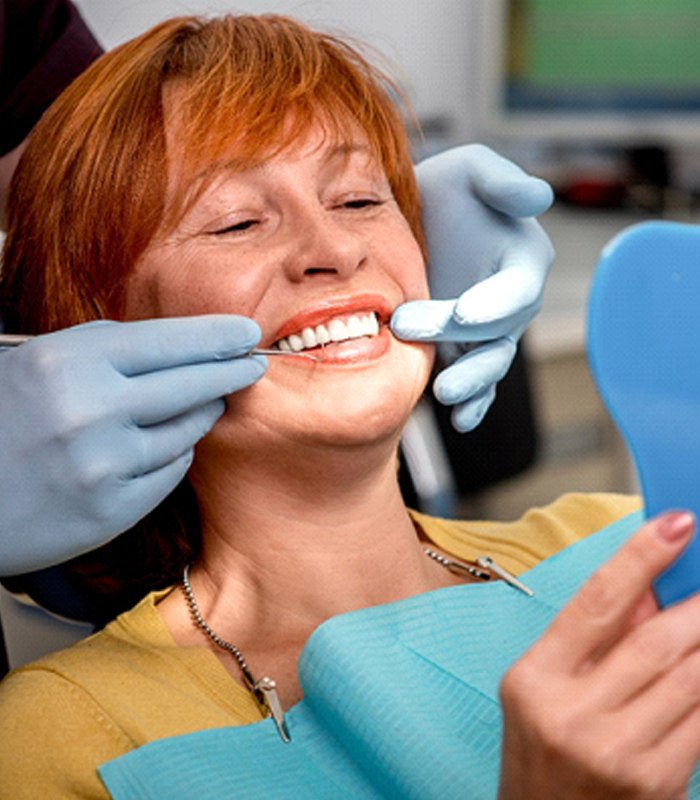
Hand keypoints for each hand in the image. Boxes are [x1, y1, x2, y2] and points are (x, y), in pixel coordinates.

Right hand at [0, 316, 264, 574]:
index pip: (169, 341)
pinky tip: (167, 444)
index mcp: (69, 362)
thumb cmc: (0, 421)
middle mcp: (90, 412)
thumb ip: (104, 351)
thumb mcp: (36, 363)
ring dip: (202, 413)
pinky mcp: (111, 512)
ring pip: (187, 432)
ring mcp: (103, 466)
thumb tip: (181, 346)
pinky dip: (174, 454)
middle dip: (231, 371)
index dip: (216, 336)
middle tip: (253, 364)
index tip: (247, 332)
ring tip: (208, 401)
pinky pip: (169, 472)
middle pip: (192, 384)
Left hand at [391, 144, 554, 430]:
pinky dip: (472, 404)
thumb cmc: (445, 190)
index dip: (496, 303)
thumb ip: (501, 182)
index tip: (465, 313)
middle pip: (498, 332)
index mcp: (522, 259)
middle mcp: (510, 301)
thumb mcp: (470, 170)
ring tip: (445, 395)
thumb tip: (538, 197)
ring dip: (471, 383)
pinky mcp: (462, 350)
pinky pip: (475, 381)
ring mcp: (487, 331)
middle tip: (410, 330)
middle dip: (462, 339)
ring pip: (489, 364)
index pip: (518, 288)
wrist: (410, 221)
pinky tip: (459, 420)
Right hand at [499, 511, 699, 799]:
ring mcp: (616, 753)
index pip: (596, 602)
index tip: (677, 523)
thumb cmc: (540, 751)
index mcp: (534, 678)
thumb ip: (594, 635)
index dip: (640, 556)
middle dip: (699, 603)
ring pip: (692, 678)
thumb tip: (649, 588)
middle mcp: (572, 715)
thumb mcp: (546, 685)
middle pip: (656, 640)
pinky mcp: (655, 782)